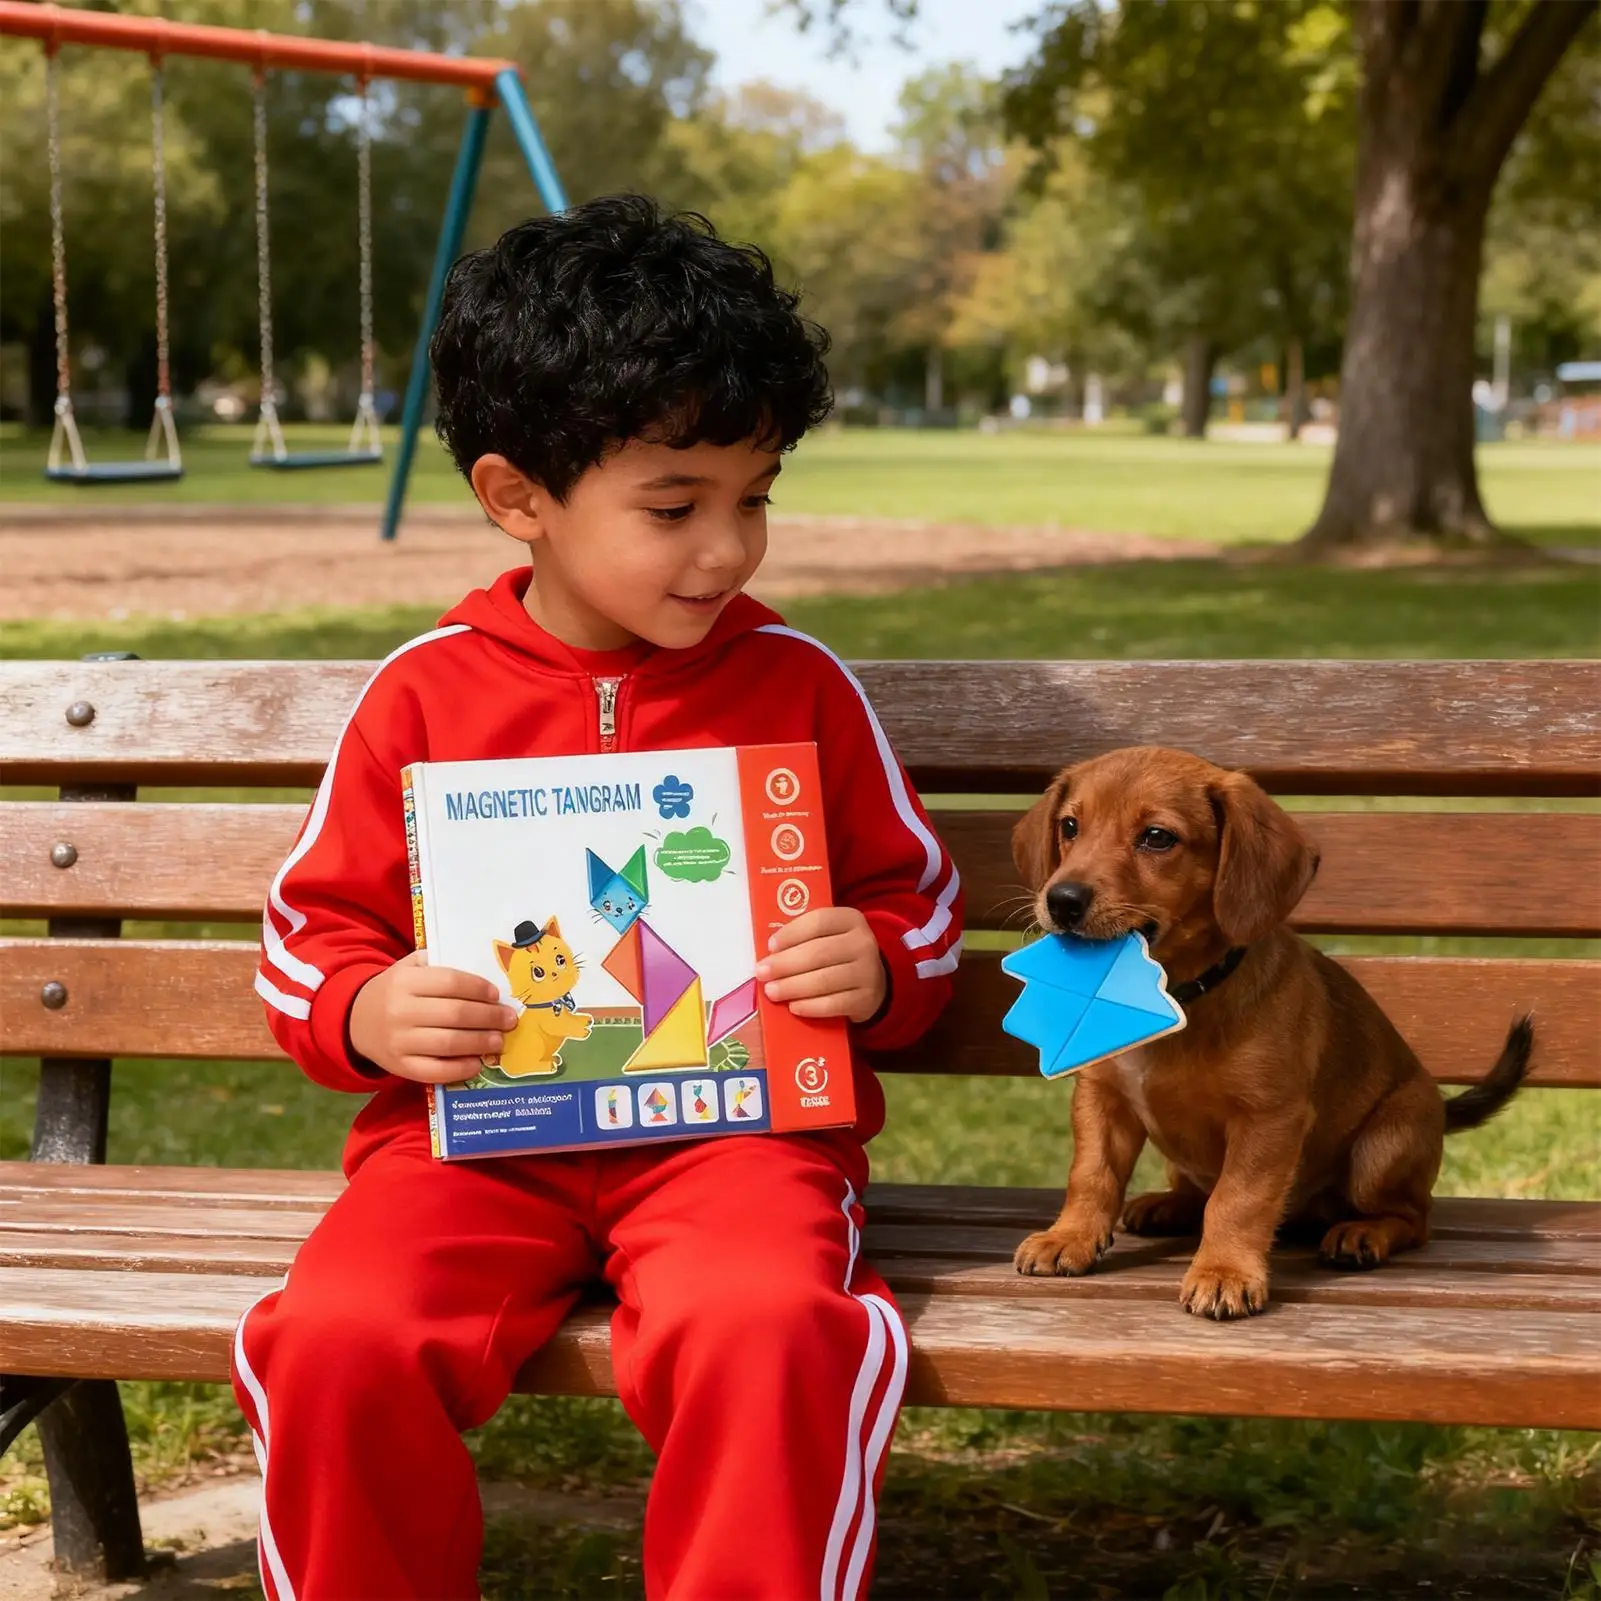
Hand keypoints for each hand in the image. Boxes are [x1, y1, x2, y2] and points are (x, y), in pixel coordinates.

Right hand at [348, 951, 517, 1082]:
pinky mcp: (399, 1067)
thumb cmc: (394, 991)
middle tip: (509, 1019)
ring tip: (499, 1040)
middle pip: (455, 1014)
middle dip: (489, 1017)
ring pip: (449, 1043)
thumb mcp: (409, 968)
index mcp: (404, 981)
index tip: (496, 995)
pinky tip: (477, 1062)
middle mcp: (400, 1011)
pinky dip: (460, 1069)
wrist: (356, 1019)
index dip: (478, 988)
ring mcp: (398, 1042)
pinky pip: (435, 1071)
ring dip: (481, 1042)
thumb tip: (485, 973)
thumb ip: (439, 965)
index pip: (450, 982)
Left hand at [755, 907, 885, 1023]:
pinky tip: (794, 1007)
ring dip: (793, 987)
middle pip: (819, 952)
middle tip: (762, 973)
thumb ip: (804, 939)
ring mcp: (868, 971)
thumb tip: (769, 955)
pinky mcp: (866, 999)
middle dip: (785, 964)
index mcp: (850, 919)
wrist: (873, 983)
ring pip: (825, 980)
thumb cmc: (838, 955)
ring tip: (772, 992)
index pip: (818, 922)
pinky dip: (811, 1006)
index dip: (791, 933)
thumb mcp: (828, 936)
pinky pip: (834, 1004)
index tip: (770, 946)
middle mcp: (863, 942)